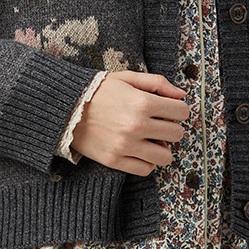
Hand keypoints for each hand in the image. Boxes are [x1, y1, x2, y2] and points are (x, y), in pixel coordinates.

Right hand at [70, 69, 189, 176]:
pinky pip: (146, 169)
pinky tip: (139, 150)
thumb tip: (181, 94)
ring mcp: (126, 145)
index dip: (178, 109)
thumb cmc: (99, 91)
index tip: (170, 109)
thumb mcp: (127, 78)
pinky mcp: (115, 161)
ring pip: (165, 157)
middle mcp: (137, 126)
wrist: (66, 108)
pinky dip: (146, 161)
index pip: (181, 112)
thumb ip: (157, 83)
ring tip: (150, 139)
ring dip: (161, 148)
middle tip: (158, 123)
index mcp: (142, 102)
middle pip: (176, 134)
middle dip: (171, 127)